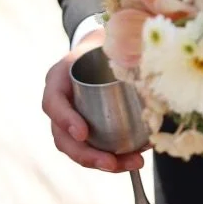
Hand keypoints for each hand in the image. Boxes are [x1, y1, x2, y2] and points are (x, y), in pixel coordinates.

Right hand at [42, 28, 142, 173]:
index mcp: (57, 79)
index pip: (53, 103)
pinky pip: (95, 148)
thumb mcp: (104, 39)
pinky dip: (115, 157)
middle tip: (112, 163)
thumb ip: (120, 45)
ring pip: (80, 149)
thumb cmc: (103, 43)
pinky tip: (136, 158)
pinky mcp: (86, 128)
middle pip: (64, 138)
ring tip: (134, 163)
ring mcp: (70, 119)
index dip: (65, 120)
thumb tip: (150, 53)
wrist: (100, 47)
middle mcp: (60, 103)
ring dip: (105, 162)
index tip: (84, 133)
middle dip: (87, 155)